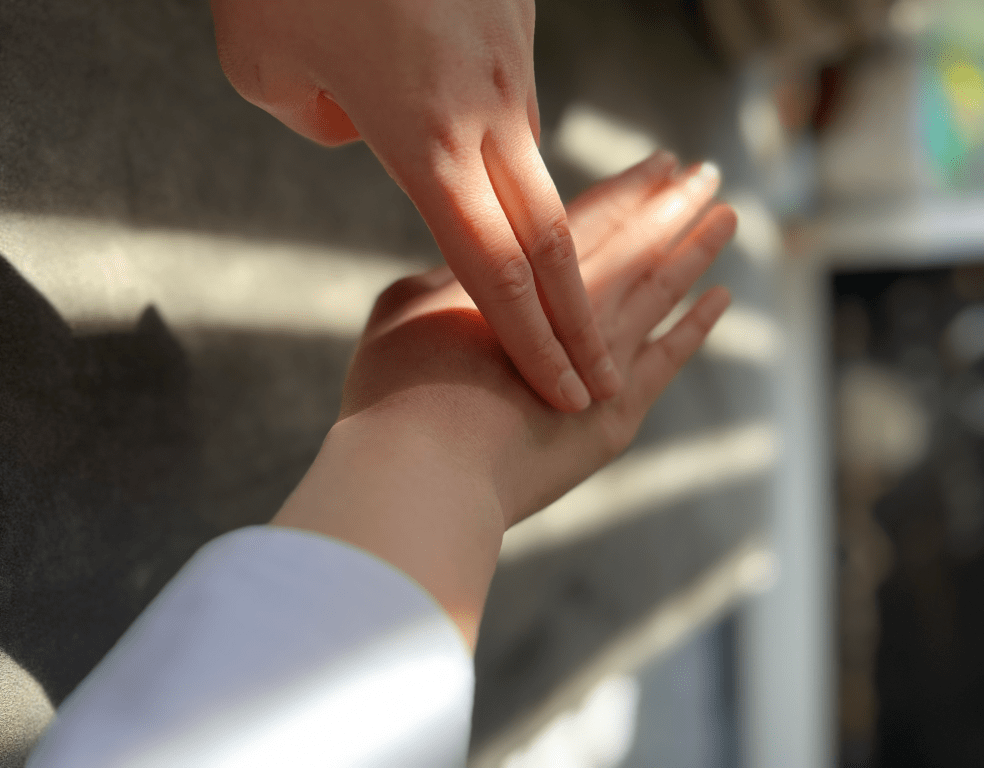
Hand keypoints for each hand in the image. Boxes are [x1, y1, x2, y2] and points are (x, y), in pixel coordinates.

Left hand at [210, 0, 617, 413]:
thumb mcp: (264, 62)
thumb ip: (319, 120)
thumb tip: (359, 127)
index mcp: (425, 140)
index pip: (498, 269)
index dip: (534, 340)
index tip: (569, 391)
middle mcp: (486, 112)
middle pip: (550, 240)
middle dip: (578, 322)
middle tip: (601, 381)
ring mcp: (508, 67)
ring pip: (531, 169)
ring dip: (537, 233)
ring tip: (533, 272)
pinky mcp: (513, 27)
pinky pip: (507, 105)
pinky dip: (494, 146)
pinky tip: (449, 122)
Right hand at [272, 152, 735, 645]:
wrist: (427, 469)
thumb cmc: (400, 389)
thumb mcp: (406, 311)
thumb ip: (443, 281)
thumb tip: (466, 266)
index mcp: (521, 270)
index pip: (589, 216)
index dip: (626, 188)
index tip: (659, 162)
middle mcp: (572, 303)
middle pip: (634, 241)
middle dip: (670, 203)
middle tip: (704, 172)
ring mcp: (601, 357)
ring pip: (661, 286)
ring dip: (695, 246)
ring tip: (727, 214)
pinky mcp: (616, 412)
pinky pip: (669, 355)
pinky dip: (696, 322)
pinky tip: (721, 295)